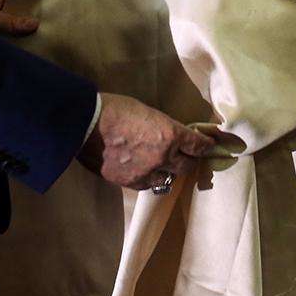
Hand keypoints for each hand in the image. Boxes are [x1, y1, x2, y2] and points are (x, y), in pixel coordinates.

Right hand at [77, 93, 213, 190]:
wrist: (86, 124)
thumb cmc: (116, 109)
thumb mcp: (147, 112)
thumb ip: (162, 128)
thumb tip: (168, 136)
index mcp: (170, 134)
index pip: (197, 145)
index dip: (205, 145)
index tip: (209, 145)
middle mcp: (163, 157)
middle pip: (187, 166)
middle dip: (189, 160)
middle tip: (188, 156)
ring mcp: (146, 172)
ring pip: (168, 179)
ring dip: (168, 172)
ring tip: (164, 166)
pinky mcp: (129, 182)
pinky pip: (147, 185)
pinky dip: (149, 179)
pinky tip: (145, 172)